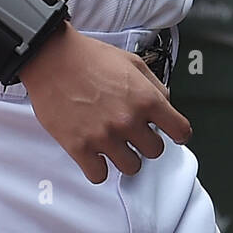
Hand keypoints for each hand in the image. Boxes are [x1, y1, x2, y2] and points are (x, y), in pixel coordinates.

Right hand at [19, 24, 192, 183]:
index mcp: (145, 99)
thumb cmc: (89, 57)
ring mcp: (104, 136)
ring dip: (125, 157)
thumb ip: (154, 85)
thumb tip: (166, 104)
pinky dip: (98, 168)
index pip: (180, 131)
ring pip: (131, 167)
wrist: (51, 57)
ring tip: (113, 143)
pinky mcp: (79, 147)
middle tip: (132, 132)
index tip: (172, 133)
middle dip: (146, 141)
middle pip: (155, 152)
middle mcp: (128, 121)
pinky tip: (94, 154)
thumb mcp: (131, 61)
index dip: (177, 133)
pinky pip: (99, 175)